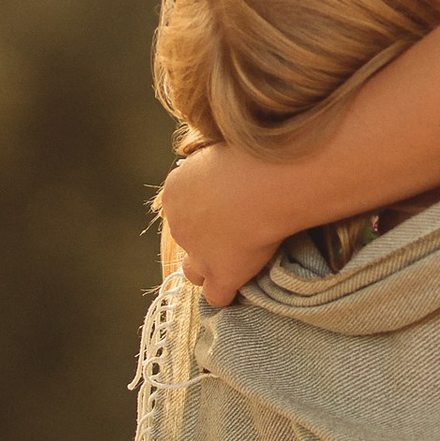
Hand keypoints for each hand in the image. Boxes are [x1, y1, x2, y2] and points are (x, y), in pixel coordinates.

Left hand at [156, 142, 296, 306]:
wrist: (263, 184)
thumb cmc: (250, 156)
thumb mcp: (222, 145)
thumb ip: (215, 163)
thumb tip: (223, 164)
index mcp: (175, 190)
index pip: (180, 204)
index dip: (204, 206)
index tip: (228, 200)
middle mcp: (179, 224)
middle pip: (186, 236)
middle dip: (205, 235)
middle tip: (236, 227)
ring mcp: (198, 253)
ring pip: (193, 271)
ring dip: (208, 268)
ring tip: (233, 261)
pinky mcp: (221, 275)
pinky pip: (216, 296)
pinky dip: (227, 293)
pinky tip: (242, 288)